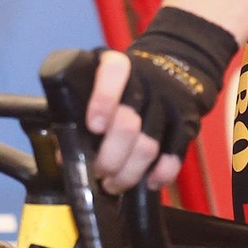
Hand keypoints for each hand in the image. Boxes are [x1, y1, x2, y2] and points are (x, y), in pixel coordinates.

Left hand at [85, 7, 236, 193]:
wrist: (167, 70)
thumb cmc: (118, 84)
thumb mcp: (95, 80)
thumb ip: (78, 107)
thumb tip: (62, 153)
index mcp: (115, 63)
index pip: (113, 73)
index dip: (103, 100)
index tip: (93, 126)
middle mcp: (144, 80)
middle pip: (128, 122)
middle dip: (110, 155)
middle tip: (99, 171)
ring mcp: (167, 102)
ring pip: (149, 145)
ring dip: (129, 172)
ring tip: (113, 184)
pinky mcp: (186, 122)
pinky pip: (175, 153)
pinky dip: (161, 173)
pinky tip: (147, 182)